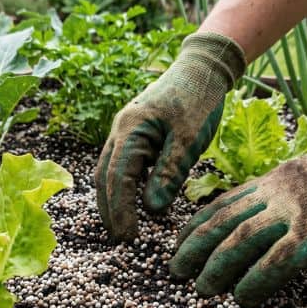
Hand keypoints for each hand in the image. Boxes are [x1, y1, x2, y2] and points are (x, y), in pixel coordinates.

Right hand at [95, 32, 244, 241]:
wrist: (202, 67)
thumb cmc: (199, 98)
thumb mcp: (190, 137)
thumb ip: (171, 171)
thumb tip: (153, 209)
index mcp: (130, 129)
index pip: (118, 178)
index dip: (121, 211)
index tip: (128, 238)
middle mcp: (120, 131)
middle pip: (104, 177)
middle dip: (110, 210)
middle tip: (120, 240)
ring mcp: (125, 131)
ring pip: (109, 171)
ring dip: (113, 200)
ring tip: (123, 226)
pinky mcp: (135, 134)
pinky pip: (122, 164)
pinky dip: (124, 186)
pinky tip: (134, 202)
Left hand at [170, 94, 306, 306]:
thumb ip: (288, 194)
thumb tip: (273, 219)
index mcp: (275, 178)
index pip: (224, 202)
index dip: (197, 225)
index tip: (179, 241)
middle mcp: (277, 193)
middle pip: (222, 222)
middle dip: (194, 248)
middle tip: (175, 270)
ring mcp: (296, 213)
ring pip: (240, 242)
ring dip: (216, 268)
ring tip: (201, 289)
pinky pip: (276, 262)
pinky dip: (255, 282)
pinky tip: (243, 298)